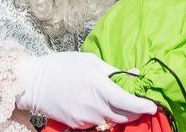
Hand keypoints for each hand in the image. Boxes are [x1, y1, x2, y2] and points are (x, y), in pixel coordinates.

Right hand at [16, 52, 155, 129]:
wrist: (34, 83)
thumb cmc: (63, 66)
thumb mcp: (90, 61)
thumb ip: (113, 70)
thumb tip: (134, 74)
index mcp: (98, 85)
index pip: (127, 101)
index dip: (142, 105)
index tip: (152, 106)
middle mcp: (94, 104)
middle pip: (123, 115)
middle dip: (135, 111)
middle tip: (139, 103)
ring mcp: (85, 117)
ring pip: (112, 120)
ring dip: (120, 114)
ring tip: (119, 102)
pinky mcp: (77, 124)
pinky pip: (98, 122)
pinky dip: (104, 116)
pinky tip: (101, 105)